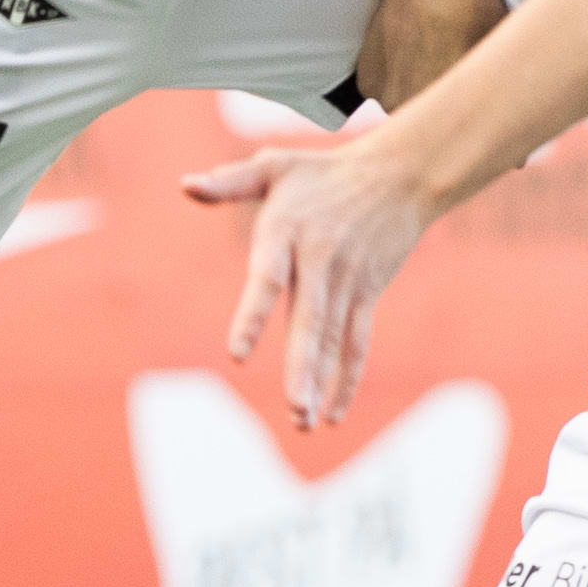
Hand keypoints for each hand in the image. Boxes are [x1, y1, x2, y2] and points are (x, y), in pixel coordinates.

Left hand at [182, 132, 441, 430]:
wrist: (402, 173)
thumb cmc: (324, 172)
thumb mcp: (275, 165)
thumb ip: (229, 182)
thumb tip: (185, 185)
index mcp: (288, 233)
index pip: (268, 279)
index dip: (253, 316)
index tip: (237, 354)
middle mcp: (321, 262)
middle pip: (310, 321)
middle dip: (302, 367)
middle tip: (293, 407)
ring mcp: (348, 282)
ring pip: (334, 339)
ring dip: (321, 382)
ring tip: (305, 421)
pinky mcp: (367, 293)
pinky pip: (357, 342)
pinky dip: (347, 377)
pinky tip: (334, 413)